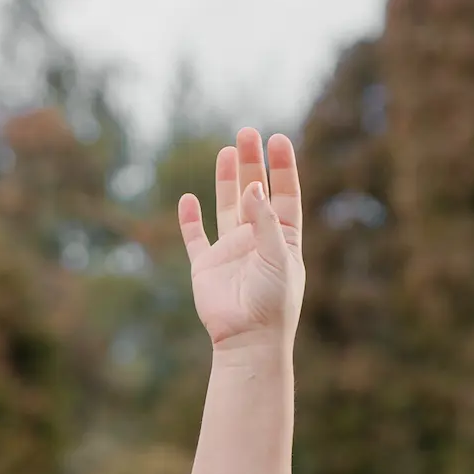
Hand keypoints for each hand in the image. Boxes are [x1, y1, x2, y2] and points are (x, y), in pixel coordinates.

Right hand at [178, 129, 304, 351]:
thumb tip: (252, 187)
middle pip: (255, 193)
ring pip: (227, 207)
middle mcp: (257, 241)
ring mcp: (230, 252)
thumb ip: (264, 222)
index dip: (282, 167)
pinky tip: (188, 199)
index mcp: (283, 239)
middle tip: (247, 133)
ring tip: (226, 151)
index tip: (278, 139)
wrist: (248, 340)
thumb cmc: (272, 304)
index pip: (284, 195)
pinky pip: (196, 238)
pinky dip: (190, 220)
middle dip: (252, 163)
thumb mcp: (278, 258)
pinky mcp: (206, 267)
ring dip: (226, 180)